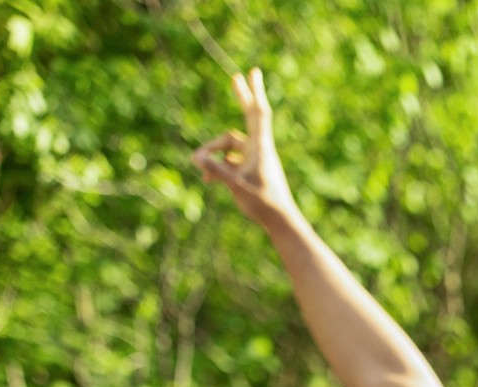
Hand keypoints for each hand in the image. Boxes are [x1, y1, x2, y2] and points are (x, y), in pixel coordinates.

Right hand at [191, 68, 297, 229]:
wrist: (280, 222)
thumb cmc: (263, 204)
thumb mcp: (236, 185)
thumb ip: (216, 170)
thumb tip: (197, 158)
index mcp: (261, 147)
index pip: (258, 113)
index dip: (253, 92)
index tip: (251, 72)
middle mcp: (259, 149)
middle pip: (249, 116)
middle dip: (242, 98)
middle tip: (236, 77)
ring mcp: (254, 159)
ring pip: (229, 145)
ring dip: (213, 153)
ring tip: (202, 169)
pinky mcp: (250, 171)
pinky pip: (229, 160)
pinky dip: (218, 166)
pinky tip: (207, 179)